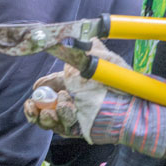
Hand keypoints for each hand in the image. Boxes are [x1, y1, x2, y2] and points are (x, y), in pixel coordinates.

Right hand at [22, 39, 165, 158]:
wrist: (132, 106)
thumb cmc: (119, 82)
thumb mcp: (105, 59)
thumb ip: (91, 47)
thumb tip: (83, 34)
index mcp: (78, 84)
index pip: (55, 84)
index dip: (43, 86)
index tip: (36, 87)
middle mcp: (75, 100)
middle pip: (47, 104)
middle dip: (36, 105)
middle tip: (33, 104)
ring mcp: (77, 116)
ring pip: (51, 119)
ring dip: (45, 114)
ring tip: (52, 110)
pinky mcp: (81, 130)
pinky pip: (62, 129)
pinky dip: (57, 122)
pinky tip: (58, 114)